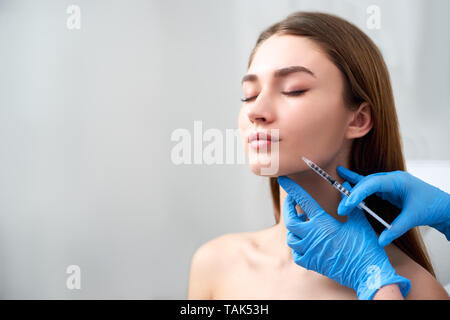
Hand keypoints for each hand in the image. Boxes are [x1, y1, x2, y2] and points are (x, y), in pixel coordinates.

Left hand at [278, 176, 410, 299]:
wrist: (368, 274)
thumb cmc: (365, 248)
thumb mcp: (360, 222)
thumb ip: (350, 204)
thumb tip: (347, 186)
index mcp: (323, 223)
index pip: (303, 200)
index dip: (292, 188)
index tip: (282, 180)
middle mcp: (312, 236)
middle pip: (290, 220)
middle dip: (288, 208)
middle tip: (292, 202)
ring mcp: (310, 251)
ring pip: (290, 238)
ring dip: (293, 228)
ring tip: (302, 222)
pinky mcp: (311, 264)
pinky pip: (296, 254)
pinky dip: (297, 247)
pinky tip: (305, 242)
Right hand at [336, 166, 449, 245]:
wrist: (443, 205)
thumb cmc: (432, 206)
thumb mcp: (413, 218)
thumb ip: (395, 229)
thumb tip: (380, 241)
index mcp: (398, 181)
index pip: (372, 184)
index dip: (358, 193)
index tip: (348, 204)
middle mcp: (392, 179)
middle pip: (367, 183)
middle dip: (352, 194)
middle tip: (342, 208)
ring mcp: (390, 182)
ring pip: (367, 183)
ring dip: (353, 187)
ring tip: (337, 186)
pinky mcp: (389, 188)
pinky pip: (370, 186)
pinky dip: (358, 184)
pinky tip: (347, 177)